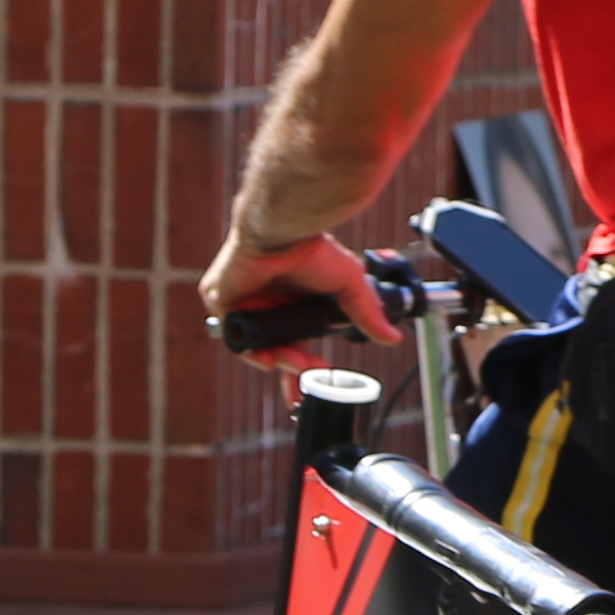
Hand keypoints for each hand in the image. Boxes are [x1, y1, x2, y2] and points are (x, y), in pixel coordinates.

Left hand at [199, 224, 395, 364]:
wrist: (284, 232)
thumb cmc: (314, 249)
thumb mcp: (349, 286)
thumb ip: (367, 313)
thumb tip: (393, 339)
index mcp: (292, 302)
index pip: (296, 343)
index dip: (306, 367)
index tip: (322, 381)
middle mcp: (267, 304)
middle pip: (274, 349)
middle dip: (293, 369)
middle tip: (310, 376)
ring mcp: (243, 302)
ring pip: (255, 346)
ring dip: (277, 360)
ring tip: (295, 363)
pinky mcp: (222, 297)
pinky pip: (232, 334)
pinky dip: (249, 350)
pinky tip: (266, 358)